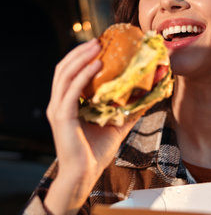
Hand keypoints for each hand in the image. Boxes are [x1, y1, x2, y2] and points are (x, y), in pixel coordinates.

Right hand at [45, 39, 137, 214]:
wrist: (84, 174)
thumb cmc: (96, 152)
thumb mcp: (116, 125)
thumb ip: (129, 110)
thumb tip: (149, 96)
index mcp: (68, 103)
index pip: (71, 72)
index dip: (82, 56)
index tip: (100, 44)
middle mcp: (58, 103)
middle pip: (64, 67)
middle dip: (80, 51)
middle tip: (99, 40)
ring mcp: (58, 109)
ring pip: (65, 74)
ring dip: (81, 57)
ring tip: (98, 46)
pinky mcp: (61, 117)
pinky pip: (72, 90)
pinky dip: (84, 75)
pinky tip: (98, 65)